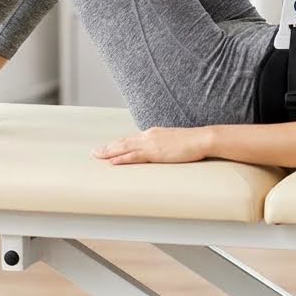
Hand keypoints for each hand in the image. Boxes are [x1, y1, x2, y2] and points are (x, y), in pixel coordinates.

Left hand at [91, 127, 209, 164]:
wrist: (201, 138)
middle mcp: (148, 136)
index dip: (118, 144)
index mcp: (153, 134)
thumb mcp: (174, 142)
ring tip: (97, 156)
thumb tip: (161, 151)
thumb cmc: (192, 142)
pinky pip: (134, 157)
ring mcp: (151, 144)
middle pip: (123, 142)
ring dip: (109, 152)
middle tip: (94, 152)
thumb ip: (164, 145)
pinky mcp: (155, 152)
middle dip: (108, 147)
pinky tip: (112, 162)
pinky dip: (122, 159)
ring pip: (124, 148)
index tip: (108, 147)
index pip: (131, 140)